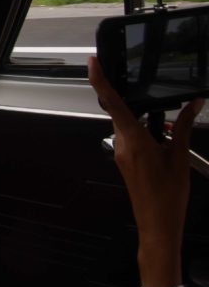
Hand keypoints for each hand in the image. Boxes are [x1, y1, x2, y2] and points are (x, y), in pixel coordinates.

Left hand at [87, 56, 201, 286]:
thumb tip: (192, 104)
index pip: (112, 102)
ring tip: (165, 133)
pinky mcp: (125, 160)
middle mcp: (122, 143)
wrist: (157, 224)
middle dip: (136, 101)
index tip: (93, 62)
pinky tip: (161, 141)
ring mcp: (121, 152)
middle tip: (157, 100)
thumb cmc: (168, 196)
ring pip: (128, 124)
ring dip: (144, 120)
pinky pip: (131, 137)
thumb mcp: (180, 157)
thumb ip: (183, 127)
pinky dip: (144, 132)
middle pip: (121, 111)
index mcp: (134, 139)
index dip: (100, 80)